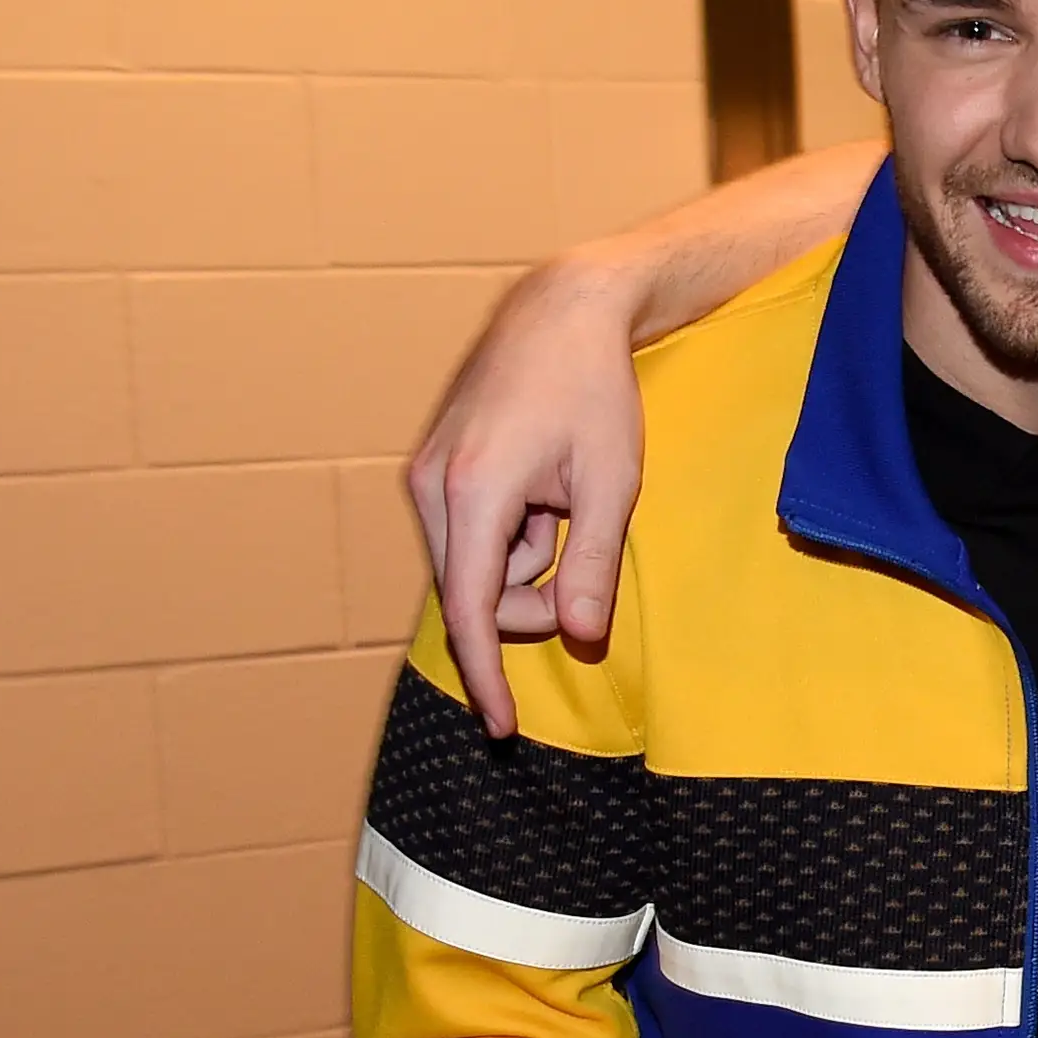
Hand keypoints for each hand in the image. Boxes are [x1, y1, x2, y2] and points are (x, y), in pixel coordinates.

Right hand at [407, 254, 649, 738]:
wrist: (560, 311)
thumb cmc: (594, 392)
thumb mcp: (613, 483)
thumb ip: (595, 566)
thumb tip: (581, 639)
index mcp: (475, 492)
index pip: (471, 611)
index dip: (488, 673)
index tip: (499, 726)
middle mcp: (433, 487)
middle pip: (475, 596)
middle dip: (531, 603)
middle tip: (586, 565)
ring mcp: (424, 476)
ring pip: (473, 569)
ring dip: (525, 562)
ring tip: (563, 501)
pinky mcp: (431, 469)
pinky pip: (470, 537)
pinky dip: (511, 536)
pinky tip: (541, 491)